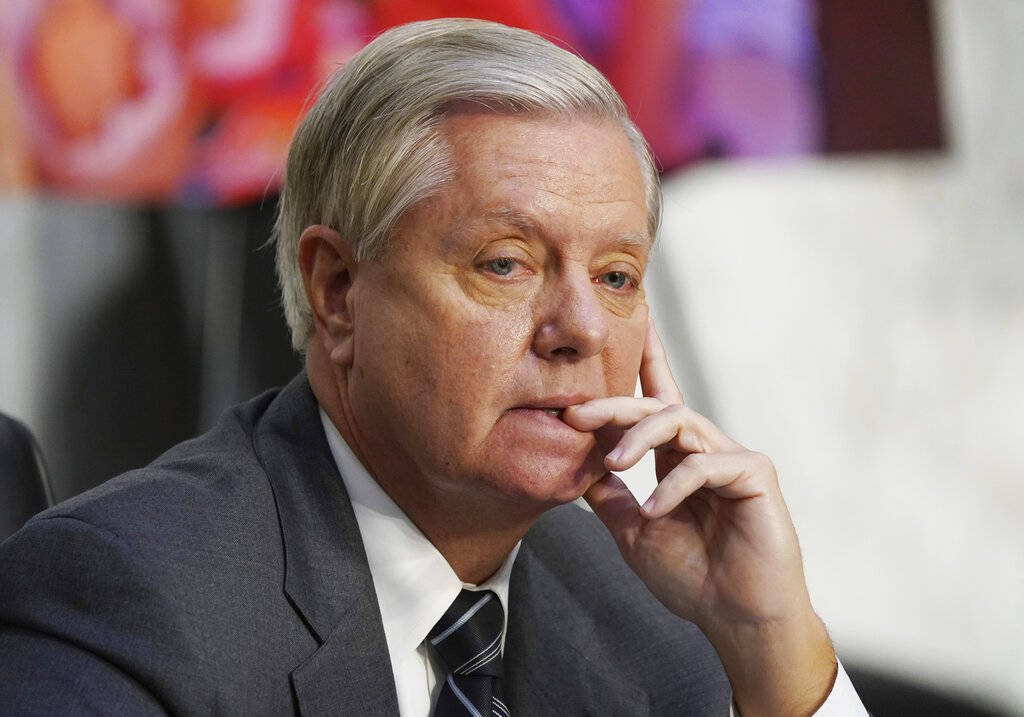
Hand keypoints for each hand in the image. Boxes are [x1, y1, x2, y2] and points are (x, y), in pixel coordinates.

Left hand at [562, 319, 835, 715]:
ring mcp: (731, 457)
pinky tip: (655, 512)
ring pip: (680, 420)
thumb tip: (578, 468)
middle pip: (656, 404)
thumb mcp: (634, 533)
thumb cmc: (694, 578)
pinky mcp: (754, 473)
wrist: (737, 620)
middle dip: (613, 403)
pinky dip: (673, 485)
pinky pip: (704, 464)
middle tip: (573, 412)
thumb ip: (610, 498)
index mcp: (678, 458)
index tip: (631, 321)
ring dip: (638, 437)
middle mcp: (704, 449)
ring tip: (610, 462)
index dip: (646, 360)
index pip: (657, 401)